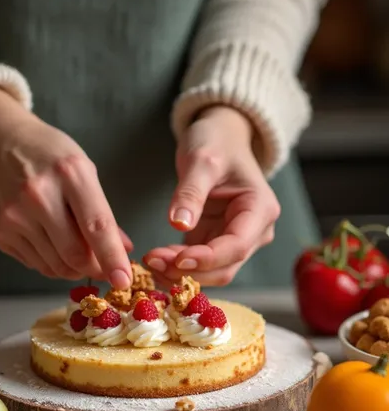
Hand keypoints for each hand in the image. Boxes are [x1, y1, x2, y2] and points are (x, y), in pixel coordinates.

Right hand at [0, 88, 132, 286]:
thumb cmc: (46, 154)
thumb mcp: (82, 169)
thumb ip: (102, 211)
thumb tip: (122, 249)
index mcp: (69, 173)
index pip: (97, 226)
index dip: (112, 258)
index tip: (123, 280)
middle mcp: (39, 195)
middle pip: (74, 254)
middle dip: (94, 268)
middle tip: (104, 267)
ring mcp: (15, 216)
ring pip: (55, 266)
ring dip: (74, 268)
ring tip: (79, 254)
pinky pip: (35, 264)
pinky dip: (52, 263)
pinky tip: (53, 244)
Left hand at [144, 106, 280, 285]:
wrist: (219, 137)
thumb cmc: (216, 142)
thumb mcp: (202, 160)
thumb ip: (191, 193)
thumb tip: (179, 225)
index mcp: (260, 210)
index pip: (236, 246)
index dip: (208, 259)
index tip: (177, 260)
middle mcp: (254, 231)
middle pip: (225, 266)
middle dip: (190, 270)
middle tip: (153, 262)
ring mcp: (235, 238)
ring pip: (211, 271)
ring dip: (181, 272)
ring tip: (151, 261)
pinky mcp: (215, 240)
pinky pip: (199, 263)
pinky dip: (177, 265)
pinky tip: (157, 259)